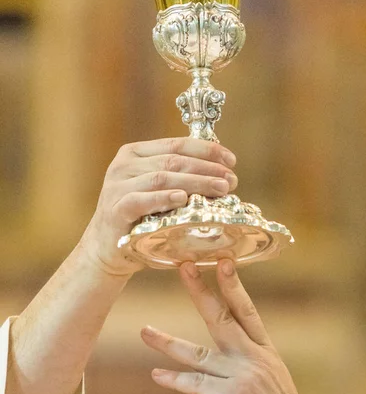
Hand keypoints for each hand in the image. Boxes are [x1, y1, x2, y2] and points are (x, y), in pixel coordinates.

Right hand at [79, 138, 236, 276]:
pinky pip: (141, 200)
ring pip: (162, 178)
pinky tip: (183, 199)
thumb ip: (180, 178)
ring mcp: (117, 186)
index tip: (231, 160)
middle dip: (207, 169)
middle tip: (231, 180)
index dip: (207, 150)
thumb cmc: (140, 220)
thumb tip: (223, 175)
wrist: (106, 250)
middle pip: (173, 161)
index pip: (177, 144)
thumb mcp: (158, 192)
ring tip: (219, 190)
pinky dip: (164, 198)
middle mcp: (124, 165)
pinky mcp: (114, 209)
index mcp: (136, 153)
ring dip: (195, 182)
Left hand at [141, 261, 328, 393]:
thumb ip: (251, 360)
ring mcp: (242, 377)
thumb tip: (229, 350)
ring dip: (168, 342)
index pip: (247, 310)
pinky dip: (174, 379)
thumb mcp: (273, 380)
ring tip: (145, 331)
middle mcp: (254, 357)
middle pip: (222, 317)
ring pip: (198, 352)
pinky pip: (196, 384)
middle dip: (200, 290)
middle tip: (184, 267)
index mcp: (266, 350)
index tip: (222, 261)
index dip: (233, 284)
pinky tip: (157, 374)